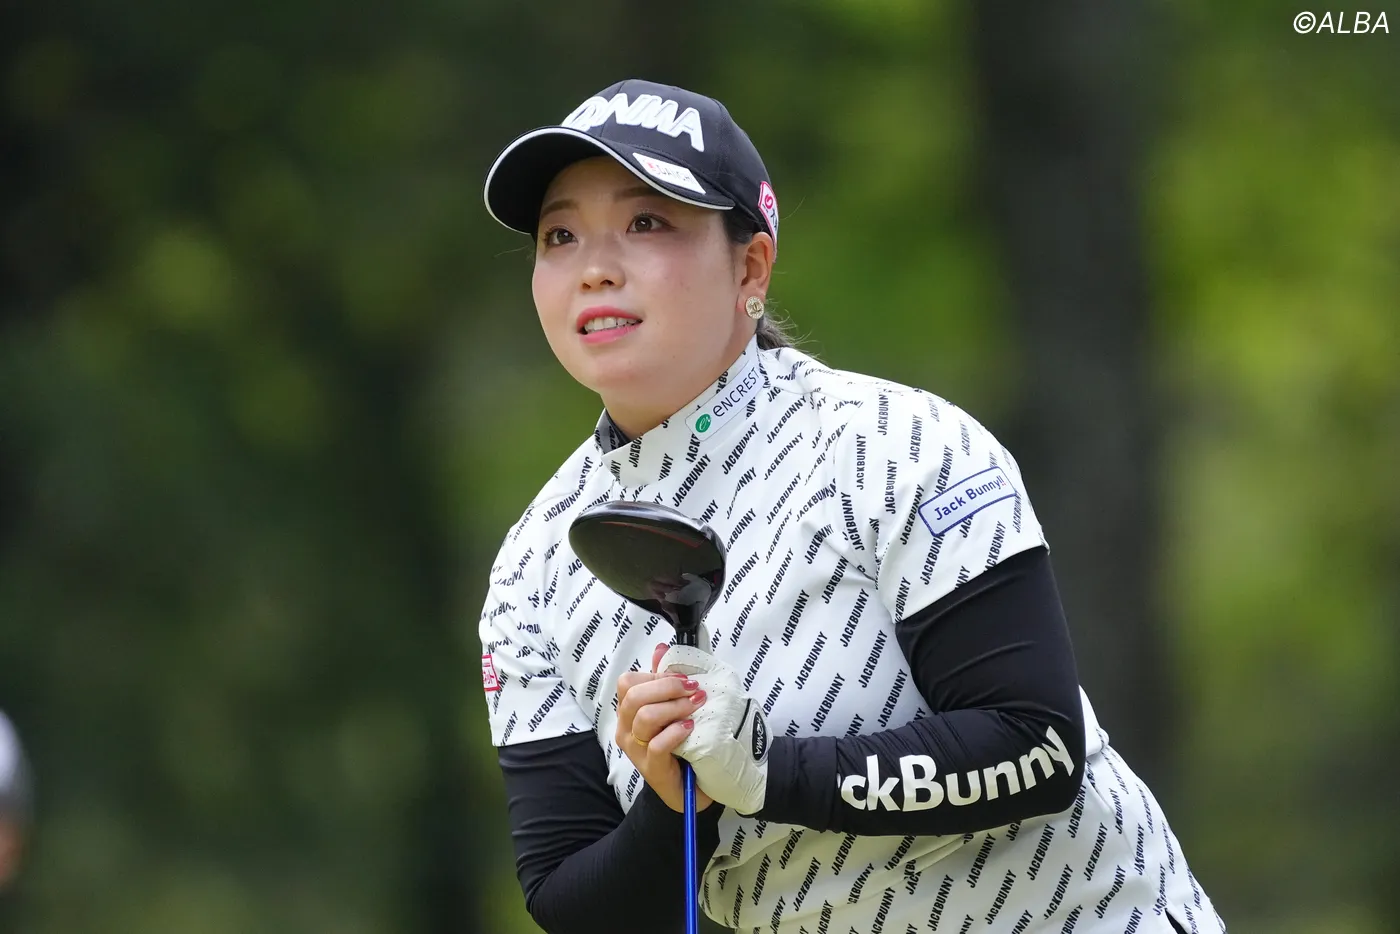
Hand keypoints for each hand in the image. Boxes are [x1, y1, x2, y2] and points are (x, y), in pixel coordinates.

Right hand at [615, 643, 713, 813]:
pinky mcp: (651, 769)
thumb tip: (661, 648)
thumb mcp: (673, 708)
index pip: (628, 682)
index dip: (656, 675)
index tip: (683, 678)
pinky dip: (675, 732)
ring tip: (695, 708)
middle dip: (667, 687)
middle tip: (693, 689)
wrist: (690, 789)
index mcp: (628, 712)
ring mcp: (636, 750)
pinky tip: (690, 728)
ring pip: (644, 717)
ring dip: (674, 707)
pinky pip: (656, 744)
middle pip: (634, 696)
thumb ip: (664, 680)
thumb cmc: (681, 744)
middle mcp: (626, 729)